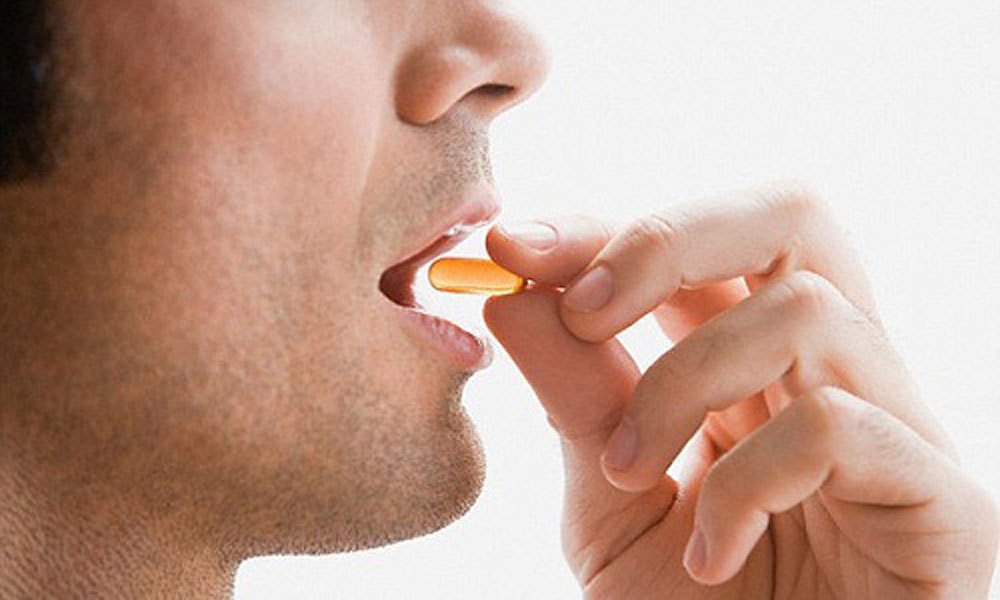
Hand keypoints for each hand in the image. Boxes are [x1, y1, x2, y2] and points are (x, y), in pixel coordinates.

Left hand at [484, 182, 998, 598]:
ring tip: (628, 472)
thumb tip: (512, 297)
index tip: (506, 250)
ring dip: (684, 383)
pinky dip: (745, 482)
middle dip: (669, 240)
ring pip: (805, 310)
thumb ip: (577, 399)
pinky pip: (840, 426)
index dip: (604, 230)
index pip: (699, 247)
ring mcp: (898, 426)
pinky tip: (709, 553)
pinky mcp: (944, 499)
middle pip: (790, 217)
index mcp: (758, 364)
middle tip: (588, 309)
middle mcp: (834, 373)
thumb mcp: (612, 502)